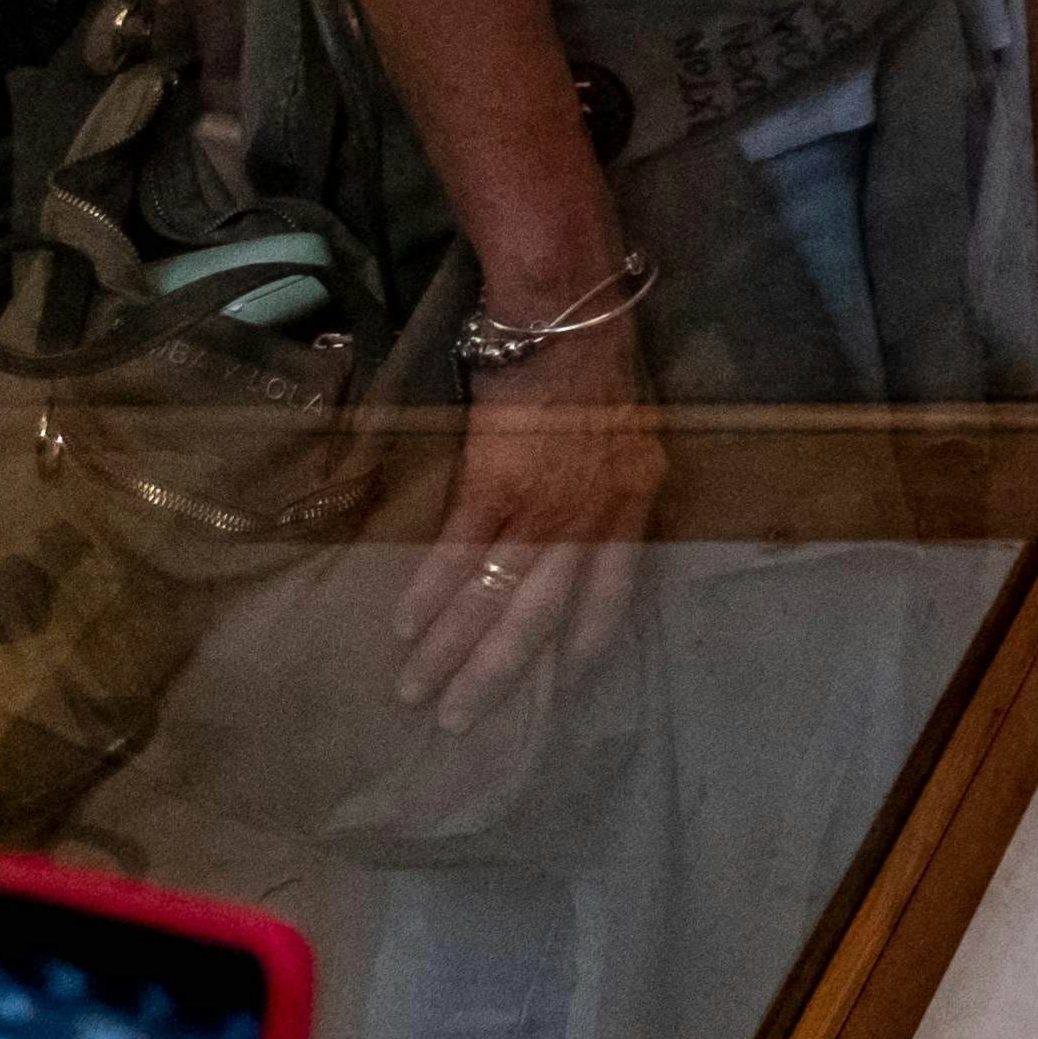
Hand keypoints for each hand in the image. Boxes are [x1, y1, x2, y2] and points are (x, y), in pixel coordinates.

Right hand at [401, 306, 659, 728]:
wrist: (567, 316)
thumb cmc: (600, 372)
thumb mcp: (630, 441)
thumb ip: (610, 498)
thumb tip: (575, 550)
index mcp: (633, 505)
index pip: (613, 594)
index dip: (586, 645)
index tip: (561, 694)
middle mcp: (593, 513)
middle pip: (544, 615)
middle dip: (498, 673)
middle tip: (460, 722)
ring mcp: (544, 499)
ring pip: (496, 594)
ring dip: (451, 647)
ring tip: (416, 688)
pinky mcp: (496, 477)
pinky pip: (460, 549)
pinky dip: (430, 591)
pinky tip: (404, 625)